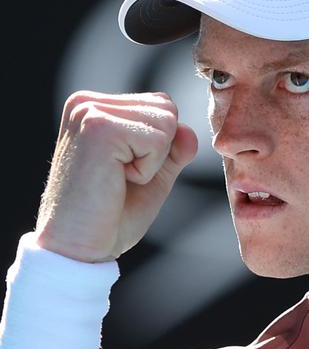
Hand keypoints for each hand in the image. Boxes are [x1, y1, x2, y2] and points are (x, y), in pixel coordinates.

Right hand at [35, 92, 197, 262]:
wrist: (79, 246)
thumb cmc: (112, 213)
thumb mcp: (154, 173)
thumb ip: (175, 148)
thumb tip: (189, 130)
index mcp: (95, 107)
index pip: (162, 105)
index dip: (161, 146)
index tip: (124, 170)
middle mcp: (87, 102)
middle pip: (167, 109)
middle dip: (159, 151)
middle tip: (121, 176)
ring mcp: (89, 111)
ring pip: (166, 121)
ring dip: (153, 161)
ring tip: (117, 177)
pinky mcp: (98, 127)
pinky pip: (158, 139)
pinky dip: (147, 169)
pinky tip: (116, 179)